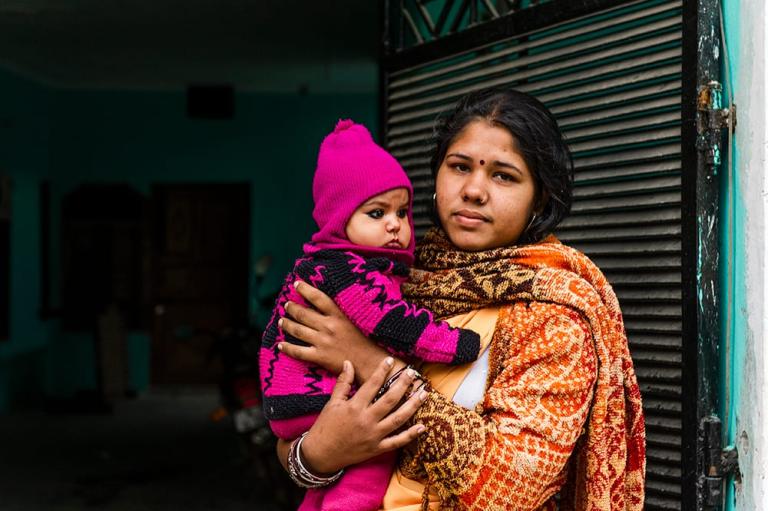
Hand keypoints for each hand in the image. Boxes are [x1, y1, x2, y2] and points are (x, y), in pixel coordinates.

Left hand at [278, 280, 391, 381]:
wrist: (372, 362)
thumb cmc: (368, 341)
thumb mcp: (358, 320)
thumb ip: (344, 312)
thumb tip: (329, 303)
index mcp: (339, 315)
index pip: (318, 297)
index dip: (305, 289)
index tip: (296, 284)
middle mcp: (329, 326)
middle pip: (303, 314)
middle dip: (291, 308)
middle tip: (286, 305)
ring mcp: (323, 342)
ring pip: (297, 330)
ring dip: (286, 324)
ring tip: (281, 321)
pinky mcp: (320, 357)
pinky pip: (298, 352)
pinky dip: (287, 348)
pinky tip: (281, 345)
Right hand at [297, 357, 427, 474]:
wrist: (320, 454)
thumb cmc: (325, 426)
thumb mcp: (332, 403)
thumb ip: (343, 383)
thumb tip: (348, 363)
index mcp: (354, 407)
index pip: (372, 385)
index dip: (382, 371)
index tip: (390, 360)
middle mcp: (366, 420)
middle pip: (390, 400)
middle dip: (403, 384)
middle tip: (412, 373)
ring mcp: (373, 436)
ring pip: (398, 419)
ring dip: (413, 405)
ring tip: (424, 393)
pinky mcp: (377, 449)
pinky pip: (397, 442)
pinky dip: (410, 435)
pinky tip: (422, 426)